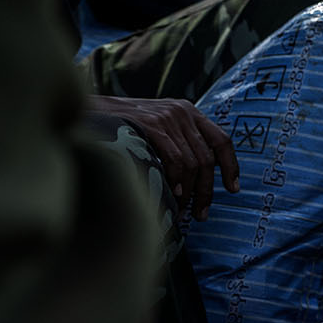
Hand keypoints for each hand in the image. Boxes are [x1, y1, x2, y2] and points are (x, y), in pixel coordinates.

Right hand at [86, 95, 238, 219]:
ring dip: (191, 191)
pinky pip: (175, 159)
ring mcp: (168, 118)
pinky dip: (177, 180)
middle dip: (207, 190)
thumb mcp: (157, 125)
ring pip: (193, 163)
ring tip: (183, 210)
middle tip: (201, 213)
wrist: (88, 109)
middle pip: (207, 158)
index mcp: (188, 112)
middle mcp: (182, 112)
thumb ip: (178, 141)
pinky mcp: (152, 125)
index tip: (234, 189)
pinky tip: (173, 195)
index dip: (231, 166)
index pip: (221, 140)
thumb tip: (196, 178)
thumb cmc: (122, 124)